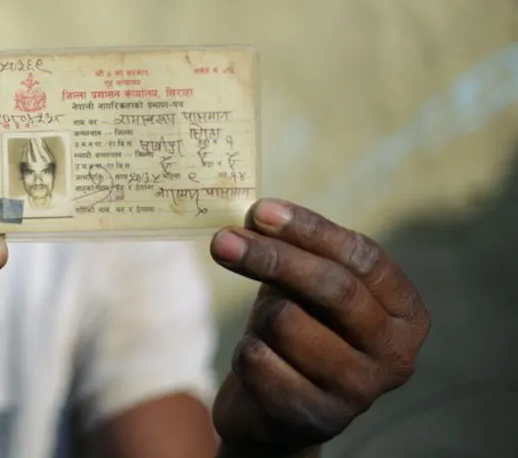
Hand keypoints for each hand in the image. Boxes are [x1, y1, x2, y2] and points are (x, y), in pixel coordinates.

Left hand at [209, 199, 430, 455]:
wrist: (277, 409)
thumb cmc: (298, 329)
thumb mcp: (305, 287)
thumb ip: (294, 252)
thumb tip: (255, 217)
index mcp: (407, 314)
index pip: (363, 257)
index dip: (309, 229)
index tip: (260, 210)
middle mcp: (395, 355)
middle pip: (332, 288)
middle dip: (272, 257)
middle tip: (222, 241)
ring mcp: (358, 392)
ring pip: (287, 322)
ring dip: (259, 318)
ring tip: (264, 331)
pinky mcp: (314, 418)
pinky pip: (258, 359)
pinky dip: (246, 352)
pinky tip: (258, 363)